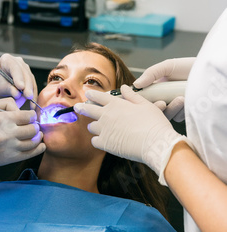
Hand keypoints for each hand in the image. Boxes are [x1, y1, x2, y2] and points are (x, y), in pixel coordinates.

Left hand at [0, 54, 37, 108]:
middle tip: (28, 96)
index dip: (18, 77)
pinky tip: (33, 103)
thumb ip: (7, 89)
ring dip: (31, 91)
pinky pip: (33, 86)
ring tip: (31, 102)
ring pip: (31, 80)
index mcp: (6, 60)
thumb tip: (18, 93)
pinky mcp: (29, 78)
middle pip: (25, 73)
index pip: (14, 67)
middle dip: (27, 86)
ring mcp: (24, 69)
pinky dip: (33, 95)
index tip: (21, 87)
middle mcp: (17, 62)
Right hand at [0, 98, 45, 167]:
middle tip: (34, 126)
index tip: (31, 117)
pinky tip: (41, 145)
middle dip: (35, 126)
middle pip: (33, 129)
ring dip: (38, 137)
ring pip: (33, 142)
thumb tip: (22, 109)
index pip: (28, 116)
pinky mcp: (10, 158)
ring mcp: (9, 147)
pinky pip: (30, 154)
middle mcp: (7, 133)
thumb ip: (7, 102)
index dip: (32, 116)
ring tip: (37, 135)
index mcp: (2, 119)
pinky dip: (39, 149)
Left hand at [74, 87, 191, 184]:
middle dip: (81, 108)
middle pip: (88, 109)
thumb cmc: (153, 123)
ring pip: (91, 127)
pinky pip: (95, 141)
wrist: (155, 143)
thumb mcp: (145, 104)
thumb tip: (124, 88)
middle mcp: (106, 115)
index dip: (91, 94)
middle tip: (77, 107)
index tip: (87, 94)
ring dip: (94, 126)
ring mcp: (104, 129)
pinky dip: (98, 140)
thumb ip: (132, 96)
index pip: (98, 96)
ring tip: (98, 127)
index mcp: (115, 104)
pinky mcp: (105, 143)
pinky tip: (103, 141)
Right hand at [133, 58, 194, 121]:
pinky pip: (178, 117)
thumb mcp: (168, 66)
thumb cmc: (189, 67)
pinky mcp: (184, 112)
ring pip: (165, 114)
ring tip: (180, 98)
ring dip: (171, 108)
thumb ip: (151, 73)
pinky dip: (181, 111)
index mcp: (157, 88)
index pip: (145, 98)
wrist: (207, 73)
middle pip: (154, 109)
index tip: (141, 101)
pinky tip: (187, 101)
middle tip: (162, 103)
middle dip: (156, 107)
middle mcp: (164, 98)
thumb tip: (136, 84)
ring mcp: (174, 106)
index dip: (142, 101)